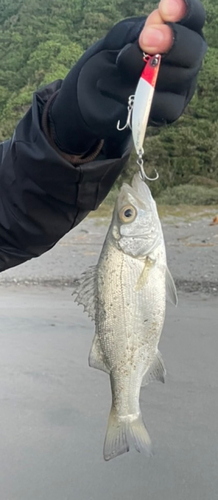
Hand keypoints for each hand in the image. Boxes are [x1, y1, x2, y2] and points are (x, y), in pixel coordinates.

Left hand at [49, 0, 206, 153]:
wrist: (92, 93)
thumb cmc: (112, 58)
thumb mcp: (121, 38)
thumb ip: (139, 32)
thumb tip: (156, 30)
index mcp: (180, 31)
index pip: (192, 18)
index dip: (184, 11)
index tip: (164, 8)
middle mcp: (187, 59)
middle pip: (194, 50)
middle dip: (172, 42)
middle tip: (146, 39)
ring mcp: (182, 87)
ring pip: (179, 78)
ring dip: (145, 69)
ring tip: (119, 62)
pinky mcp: (170, 111)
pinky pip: (160, 105)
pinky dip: (131, 93)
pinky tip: (107, 85)